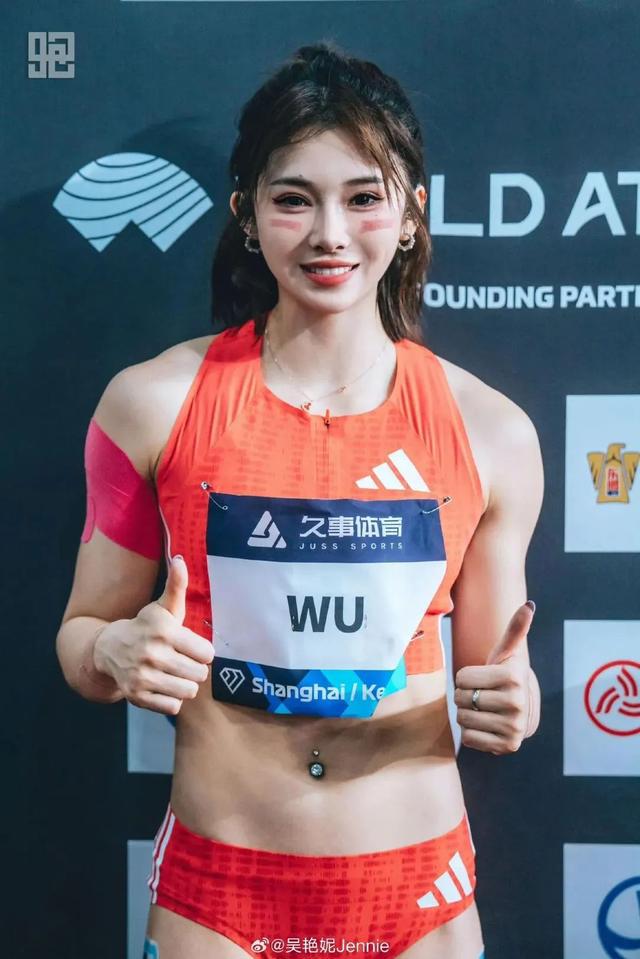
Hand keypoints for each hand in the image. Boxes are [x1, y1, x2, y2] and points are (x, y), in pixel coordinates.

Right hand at [93, 555, 213, 715]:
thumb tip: (181, 560)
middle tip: (182, 662)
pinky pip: (173, 706)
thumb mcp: (162, 607)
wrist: (109, 649)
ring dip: (185, 685)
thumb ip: (176, 586)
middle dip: (195, 669)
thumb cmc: (146, 627)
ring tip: (174, 674)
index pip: (207, 653)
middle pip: (200, 674)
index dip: (202, 651)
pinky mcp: (136, 696)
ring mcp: (143, 677)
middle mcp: (152, 654)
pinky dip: (172, 699)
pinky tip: (163, 686)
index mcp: (163, 630)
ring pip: (188, 691)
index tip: (191, 647)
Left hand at [454, 601, 534, 754]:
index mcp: (514, 678)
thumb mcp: (507, 653)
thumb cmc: (504, 676)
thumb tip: (529, 605)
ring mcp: (513, 728)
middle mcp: (517, 704)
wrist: (521, 709)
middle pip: (461, 698)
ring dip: (466, 714)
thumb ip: (515, 629)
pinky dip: (471, 733)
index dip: (466, 677)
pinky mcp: (507, 747)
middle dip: (465, 696)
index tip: (482, 679)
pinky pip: (468, 738)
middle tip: (482, 695)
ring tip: (483, 709)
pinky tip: (485, 726)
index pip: (462, 678)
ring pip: (462, 718)